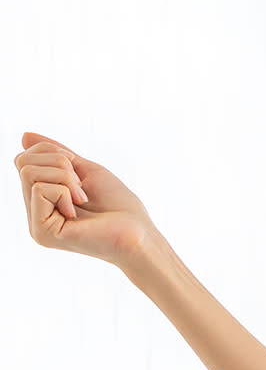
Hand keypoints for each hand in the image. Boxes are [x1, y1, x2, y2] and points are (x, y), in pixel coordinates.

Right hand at [13, 130, 156, 268]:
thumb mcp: (85, 170)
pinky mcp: (43, 233)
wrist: (139, 234)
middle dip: (58, 163)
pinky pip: (39, 189)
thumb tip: (24, 136)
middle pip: (22, 162)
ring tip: (83, 199)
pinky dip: (65, 191)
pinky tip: (79, 210)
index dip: (52, 152)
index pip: (24, 159)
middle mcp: (35, 214)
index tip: (79, 173)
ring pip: (28, 172)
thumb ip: (55, 154)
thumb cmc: (119, 206)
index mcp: (43, 201)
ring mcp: (37, 225)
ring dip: (64, 177)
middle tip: (82, 187)